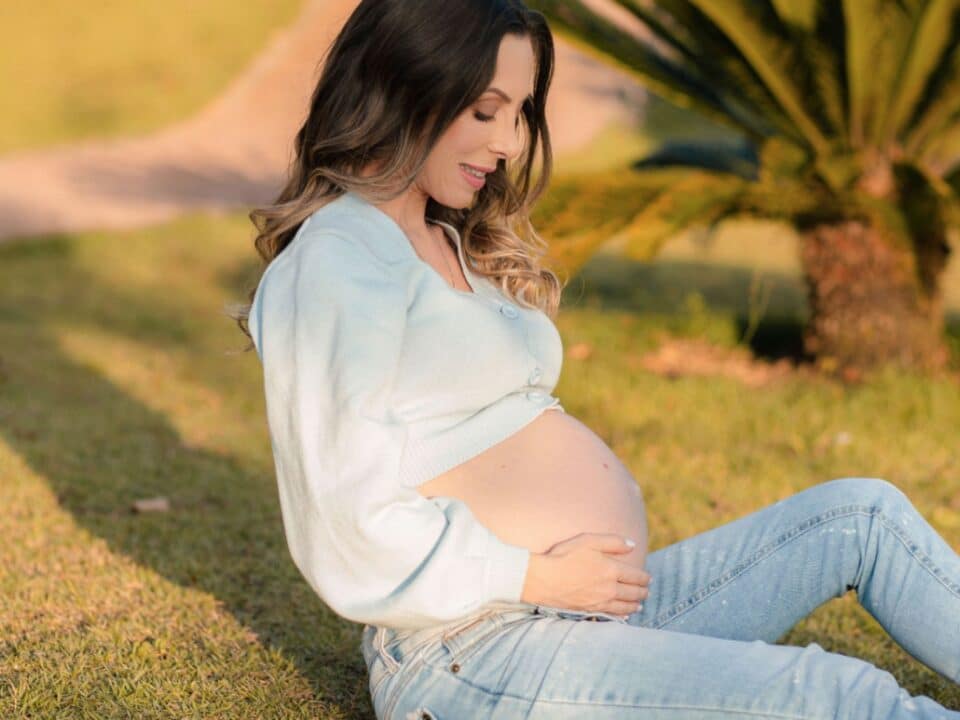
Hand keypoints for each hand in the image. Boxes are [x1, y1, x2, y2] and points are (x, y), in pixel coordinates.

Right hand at [520, 532, 650, 616]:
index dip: (644, 577)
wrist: (542, 579)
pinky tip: (624, 616)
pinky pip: (612, 615)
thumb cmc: (563, 556)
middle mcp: (609, 588)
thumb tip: (633, 545)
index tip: (648, 578)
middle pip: (633, 592)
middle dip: (642, 592)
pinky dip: (622, 616)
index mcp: (611, 569)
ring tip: (640, 604)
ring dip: (635, 604)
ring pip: (625, 606)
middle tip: (647, 591)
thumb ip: (612, 542)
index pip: (635, 576)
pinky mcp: (590, 610)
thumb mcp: (587, 541)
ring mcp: (600, 602)